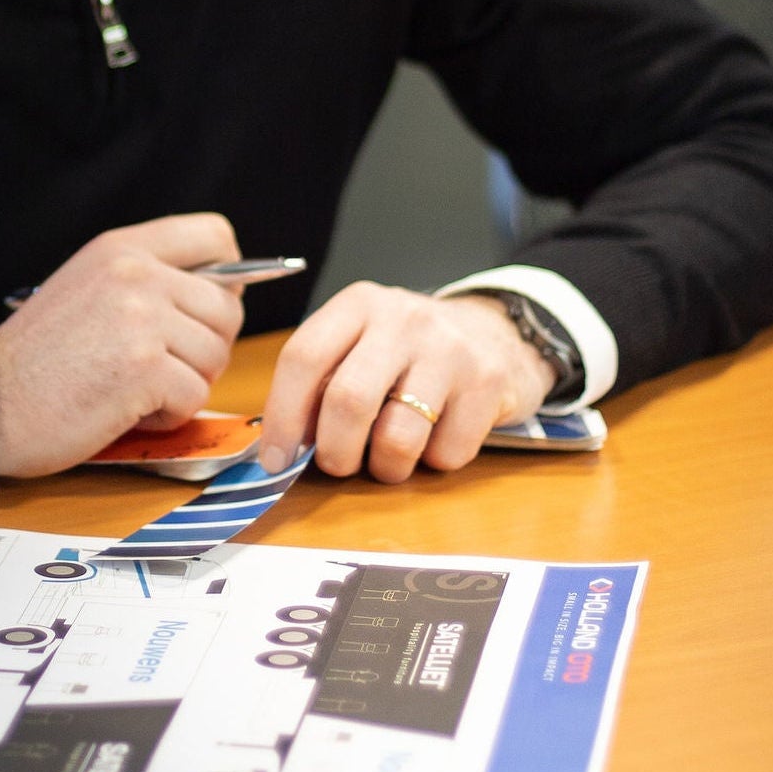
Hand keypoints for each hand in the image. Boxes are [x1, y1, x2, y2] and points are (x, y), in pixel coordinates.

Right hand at [0, 213, 244, 476]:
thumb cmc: (40, 356)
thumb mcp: (89, 287)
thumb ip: (148, 278)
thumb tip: (227, 290)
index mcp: (122, 248)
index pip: (215, 234)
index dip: (227, 277)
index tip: (203, 310)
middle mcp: (135, 273)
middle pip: (226, 309)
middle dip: (206, 348)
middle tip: (162, 369)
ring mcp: (141, 319)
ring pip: (215, 356)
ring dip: (185, 385)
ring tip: (136, 390)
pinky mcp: (143, 369)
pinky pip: (195, 396)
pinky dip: (168, 416)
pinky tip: (128, 410)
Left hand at [258, 285, 555, 483]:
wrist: (497, 332)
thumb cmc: (411, 349)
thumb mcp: (362, 342)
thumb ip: (323, 381)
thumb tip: (284, 446)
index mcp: (358, 304)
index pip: (303, 357)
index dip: (283, 415)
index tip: (276, 458)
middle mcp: (402, 319)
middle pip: (348, 401)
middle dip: (334, 451)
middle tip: (338, 464)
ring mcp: (449, 349)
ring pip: (397, 437)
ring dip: (386, 467)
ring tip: (390, 456)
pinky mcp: (488, 383)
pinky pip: (447, 453)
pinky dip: (434, 463)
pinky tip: (437, 438)